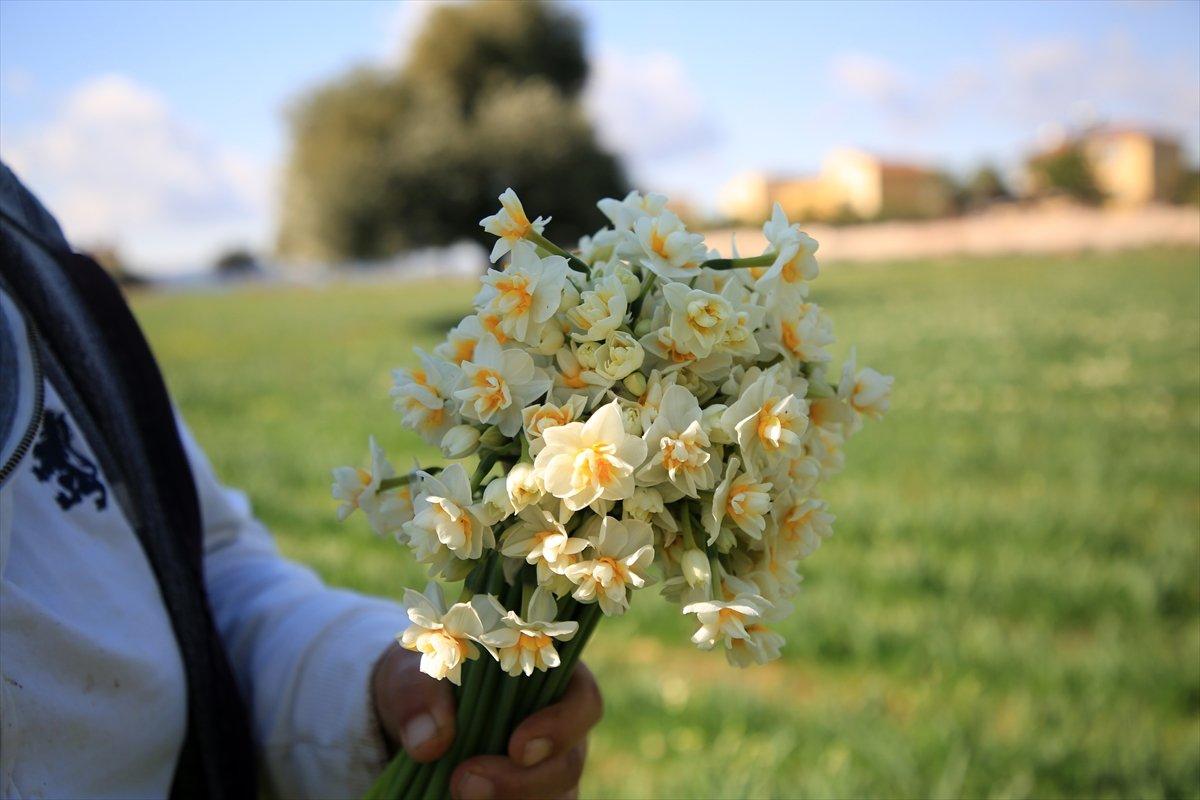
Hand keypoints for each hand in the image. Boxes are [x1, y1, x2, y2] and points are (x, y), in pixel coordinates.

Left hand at [373, 643, 602, 799]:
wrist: (412, 719)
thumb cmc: (425, 680)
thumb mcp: (412, 672)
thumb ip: (418, 694)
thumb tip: (430, 742)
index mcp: (551, 678)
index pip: (584, 701)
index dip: (562, 726)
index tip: (517, 748)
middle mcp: (560, 728)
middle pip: (570, 763)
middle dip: (521, 781)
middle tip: (465, 783)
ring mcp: (546, 770)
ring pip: (555, 798)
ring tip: (457, 796)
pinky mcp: (527, 798)